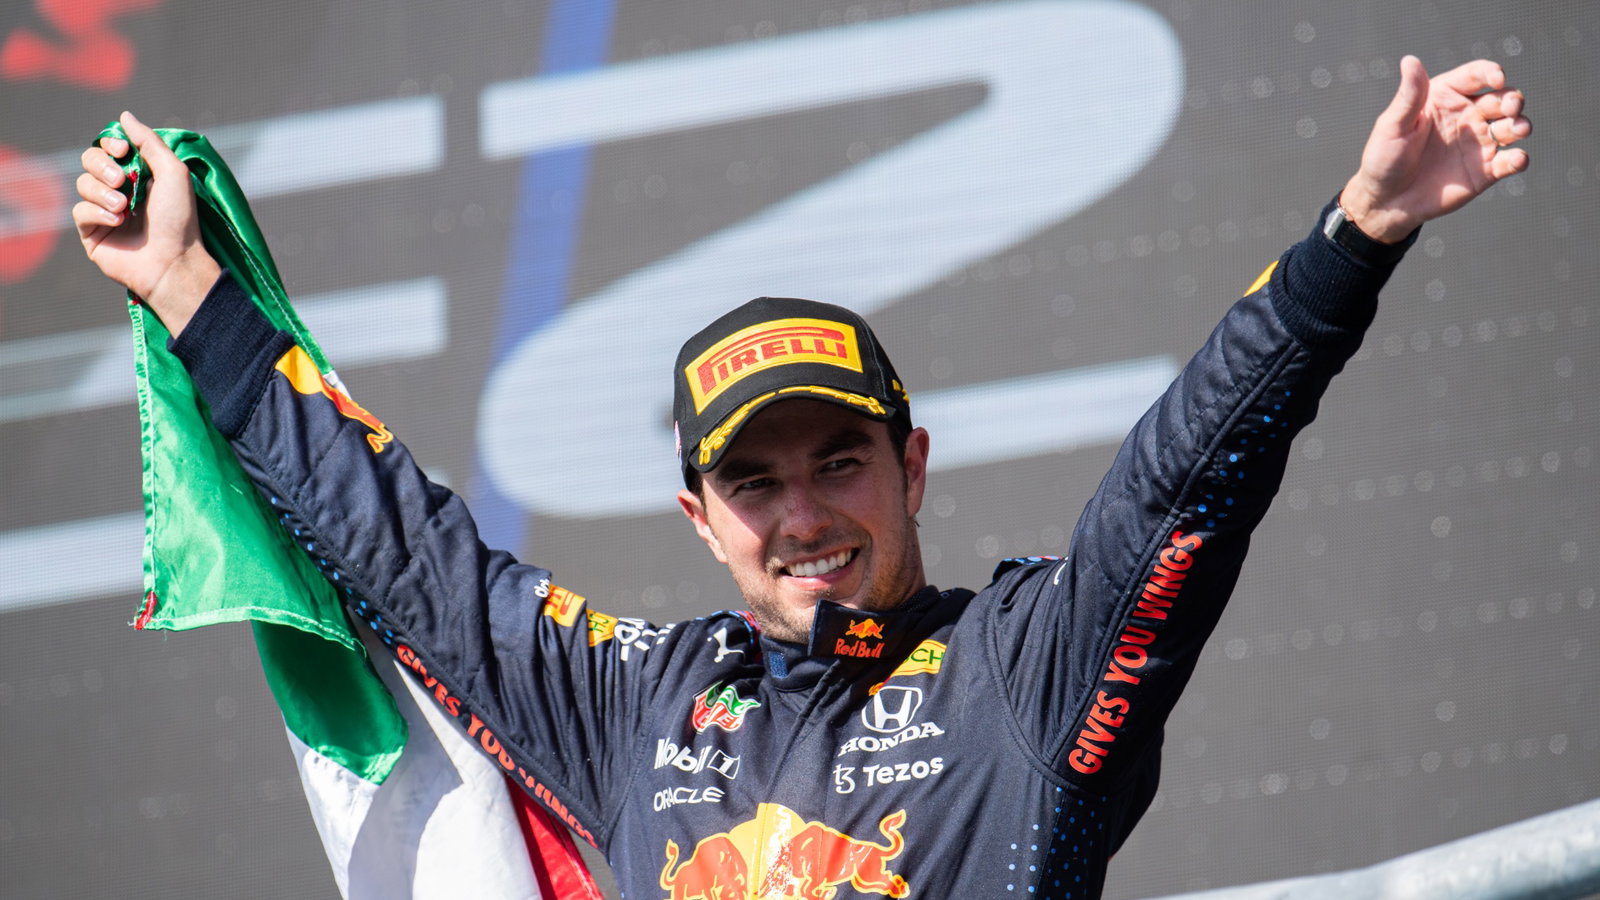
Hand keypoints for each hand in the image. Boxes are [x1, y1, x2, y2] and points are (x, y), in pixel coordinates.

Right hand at [73, 110, 217, 335]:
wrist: (173, 261)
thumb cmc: (179, 219)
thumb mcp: (173, 173)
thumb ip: (149, 142)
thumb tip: (124, 116)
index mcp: (139, 174)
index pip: (109, 146)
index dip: (110, 142)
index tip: (123, 148)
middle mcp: (120, 190)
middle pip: (89, 159)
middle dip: (102, 165)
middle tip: (122, 180)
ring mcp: (104, 212)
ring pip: (82, 184)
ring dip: (103, 192)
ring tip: (125, 207)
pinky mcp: (92, 233)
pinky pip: (80, 211)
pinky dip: (97, 213)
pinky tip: (118, 222)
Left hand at [1340, 55, 1530, 243]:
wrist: (1387, 201)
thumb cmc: (1384, 158)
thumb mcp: (1393, 125)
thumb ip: (1409, 95)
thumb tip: (1409, 60)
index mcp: (1446, 97)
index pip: (1476, 75)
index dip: (1491, 72)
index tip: (1497, 78)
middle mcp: (1468, 116)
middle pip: (1503, 98)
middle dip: (1512, 99)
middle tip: (1509, 108)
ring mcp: (1479, 142)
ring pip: (1513, 126)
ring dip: (1521, 125)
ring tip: (1516, 130)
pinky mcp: (1486, 170)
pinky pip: (1511, 161)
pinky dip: (1519, 159)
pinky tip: (1515, 159)